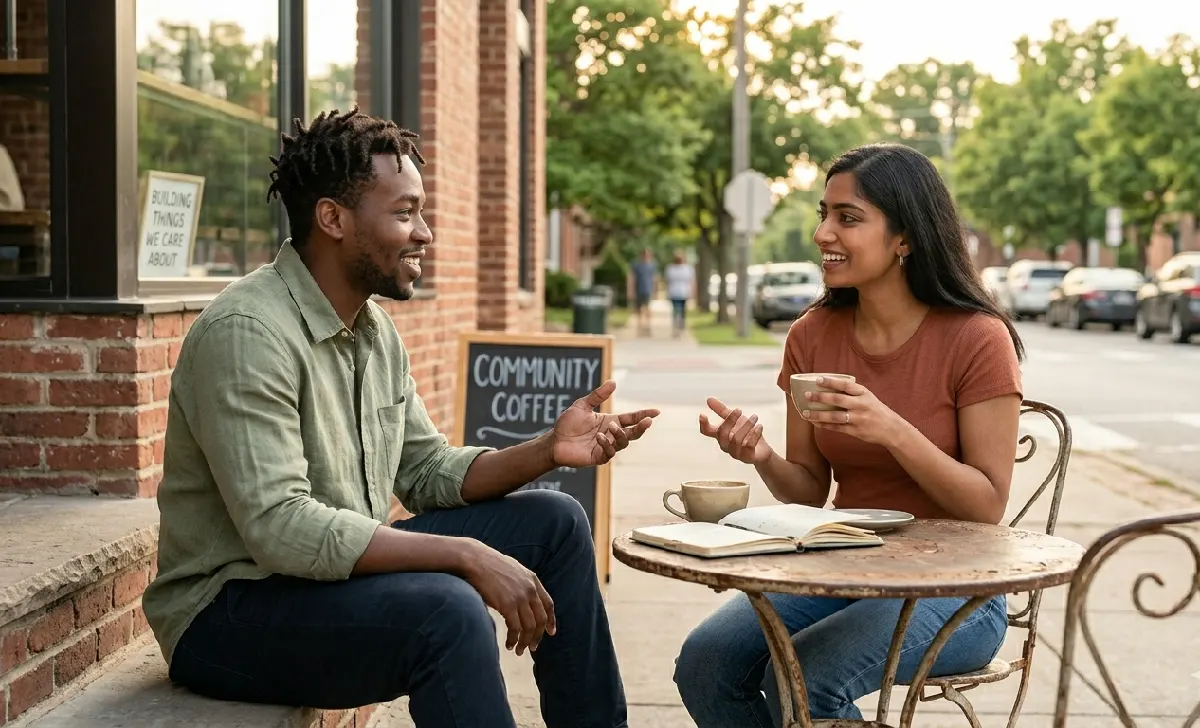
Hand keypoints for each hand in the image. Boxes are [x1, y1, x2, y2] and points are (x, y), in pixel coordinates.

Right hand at [460, 541, 554, 655]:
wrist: (476, 560)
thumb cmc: (489, 565)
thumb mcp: (513, 570)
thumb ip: (521, 583)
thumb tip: (521, 598)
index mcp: (533, 580)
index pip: (548, 604)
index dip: (550, 620)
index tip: (550, 632)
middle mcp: (530, 589)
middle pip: (541, 619)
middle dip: (537, 636)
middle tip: (532, 648)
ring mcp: (520, 598)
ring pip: (530, 627)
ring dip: (525, 642)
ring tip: (519, 651)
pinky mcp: (508, 605)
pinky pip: (515, 628)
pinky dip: (513, 639)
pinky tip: (509, 644)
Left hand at [550, 380, 659, 467]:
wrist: (554, 441)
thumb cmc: (567, 424)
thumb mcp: (582, 405)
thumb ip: (598, 395)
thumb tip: (613, 382)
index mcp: (610, 421)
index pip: (631, 418)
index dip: (643, 415)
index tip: (657, 411)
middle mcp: (611, 434)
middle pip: (632, 432)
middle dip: (641, 427)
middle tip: (648, 421)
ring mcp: (606, 446)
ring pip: (623, 443)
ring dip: (621, 435)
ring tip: (611, 427)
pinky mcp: (599, 457)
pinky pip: (610, 452)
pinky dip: (607, 444)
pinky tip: (600, 438)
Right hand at [699, 397, 771, 464]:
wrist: (762, 450)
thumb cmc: (746, 433)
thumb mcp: (735, 419)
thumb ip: (722, 410)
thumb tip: (708, 399)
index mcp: (720, 435)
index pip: (706, 431)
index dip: (703, 424)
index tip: (702, 414)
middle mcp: (725, 445)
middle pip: (722, 433)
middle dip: (730, 419)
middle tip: (739, 410)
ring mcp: (735, 453)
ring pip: (736, 439)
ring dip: (746, 425)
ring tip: (755, 417)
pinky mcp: (747, 457)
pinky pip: (748, 445)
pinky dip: (754, 434)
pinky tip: (759, 426)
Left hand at [799, 376, 905, 446]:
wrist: (891, 429)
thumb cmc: (875, 410)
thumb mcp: (867, 396)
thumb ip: (852, 392)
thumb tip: (828, 386)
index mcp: (864, 393)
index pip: (845, 385)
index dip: (831, 382)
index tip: (818, 380)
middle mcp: (861, 405)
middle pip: (838, 400)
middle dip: (820, 397)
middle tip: (807, 395)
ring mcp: (858, 419)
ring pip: (835, 416)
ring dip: (818, 415)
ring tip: (805, 413)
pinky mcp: (856, 431)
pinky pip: (837, 428)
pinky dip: (824, 425)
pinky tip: (814, 423)